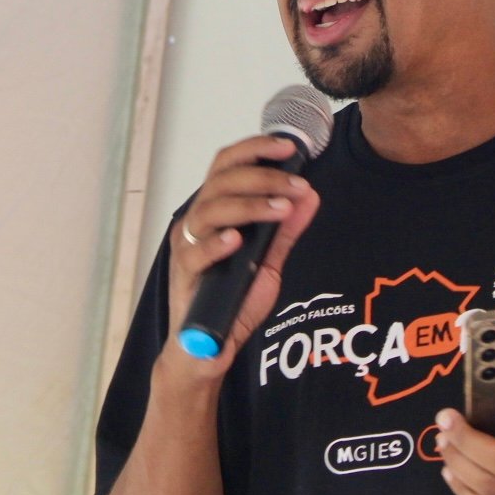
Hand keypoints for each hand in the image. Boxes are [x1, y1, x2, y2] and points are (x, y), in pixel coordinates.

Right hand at [166, 134, 320, 371]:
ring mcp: (187, 246)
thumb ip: (286, 229)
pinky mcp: (183, 275)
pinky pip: (195, 252)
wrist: (207, 346)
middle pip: (222, 180)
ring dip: (251, 204)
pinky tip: (237, 240)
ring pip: (211, 209)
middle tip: (297, 185)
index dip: (256, 149)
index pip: (228, 165)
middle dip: (264, 176)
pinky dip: (216, 243)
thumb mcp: (268, 259)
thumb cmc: (232, 298)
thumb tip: (311, 196)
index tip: (290, 147)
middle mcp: (197, 221)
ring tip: (282, 208)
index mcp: (216, 209)